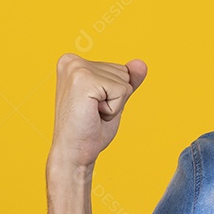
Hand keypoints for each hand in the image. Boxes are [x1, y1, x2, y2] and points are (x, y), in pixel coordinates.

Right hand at [48, 53, 147, 171]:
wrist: (74, 153)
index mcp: (74, 61)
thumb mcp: (114, 100)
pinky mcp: (84, 79)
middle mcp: (72, 61)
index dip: (114, 93)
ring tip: (92, 113)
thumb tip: (141, 64)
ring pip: (124, 82)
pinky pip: (122, 91)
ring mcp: (76, 68)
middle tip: (93, 112)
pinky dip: (114, 109)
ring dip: (114, 104)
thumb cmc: (91, 128)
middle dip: (115, 98)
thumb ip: (128, 80)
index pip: (120, 69)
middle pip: (123, 73)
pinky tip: (94, 114)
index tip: (94, 106)